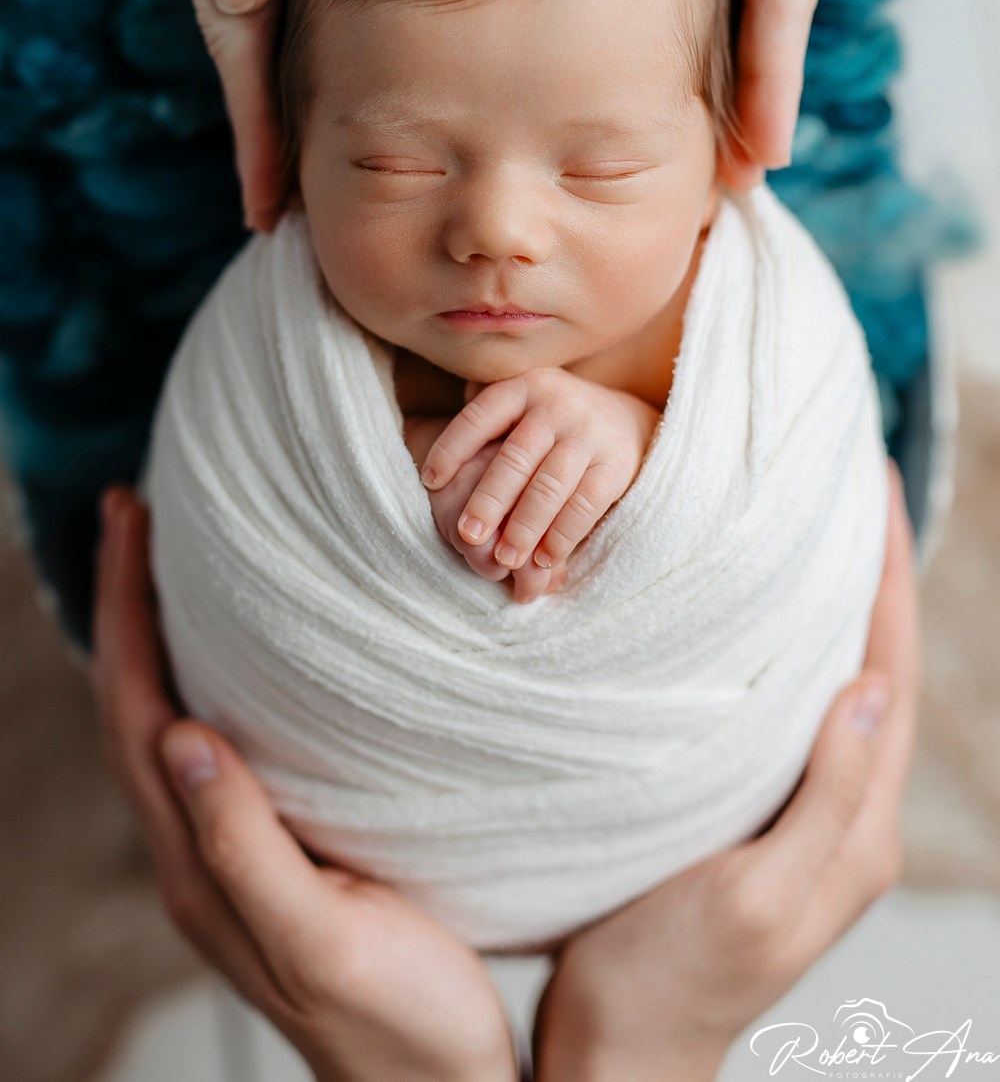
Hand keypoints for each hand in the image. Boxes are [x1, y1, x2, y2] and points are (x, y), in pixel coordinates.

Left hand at [89, 487, 518, 1081]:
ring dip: (155, 638)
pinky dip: (200, 679)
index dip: (126, 611)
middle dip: (125, 605)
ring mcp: (228, 857)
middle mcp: (196, 855)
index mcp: (198, 867)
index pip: (137, 711)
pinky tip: (234, 657)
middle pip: (135, 706)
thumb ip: (247, 849)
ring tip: (172, 565)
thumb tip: (185, 738)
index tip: (130, 519)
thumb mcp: (324, 941)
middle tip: (137, 514)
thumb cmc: (396, 1021)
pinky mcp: (270, 855)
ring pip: (165, 723)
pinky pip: (207, 746)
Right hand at [164, 0, 472, 229]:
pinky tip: (349, 66)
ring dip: (288, 96)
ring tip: (313, 164)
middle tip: (287, 214)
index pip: (237, 48)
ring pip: (270, 22)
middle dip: (266, 134)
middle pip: (246, 48)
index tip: (269, 214)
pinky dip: (319, 41)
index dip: (256, 135)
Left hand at [420, 369, 660, 602]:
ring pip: (550, 486)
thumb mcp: (520, 401)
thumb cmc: (551, 420)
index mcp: (524, 386)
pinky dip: (563, 535)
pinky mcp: (616, 465)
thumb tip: (418, 428)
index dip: (452, 447)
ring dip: (525, 527)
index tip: (430, 481)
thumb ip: (482, 411)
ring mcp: (589, 434)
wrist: (626, 420)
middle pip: (516, 458)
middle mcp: (557, 404)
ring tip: (505, 559)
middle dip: (489, 500)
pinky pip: (585, 504)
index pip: (480, 416)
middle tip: (467, 536)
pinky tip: (544, 559)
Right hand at [531, 458, 919, 1081]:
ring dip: (830, 603)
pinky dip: (788, 648)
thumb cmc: (671, 981)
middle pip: (872, 666)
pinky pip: (792, 712)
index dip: (885, 576)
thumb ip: (827, 799)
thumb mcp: (753, 895)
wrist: (621, 1054)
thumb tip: (867, 687)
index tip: (873, 490)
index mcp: (859, 830)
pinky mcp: (764, 818)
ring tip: (807, 527)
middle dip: (867, 573)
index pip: (887, 672)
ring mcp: (806, 817)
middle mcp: (847, 817)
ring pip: (834, 682)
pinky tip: (757, 618)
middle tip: (844, 486)